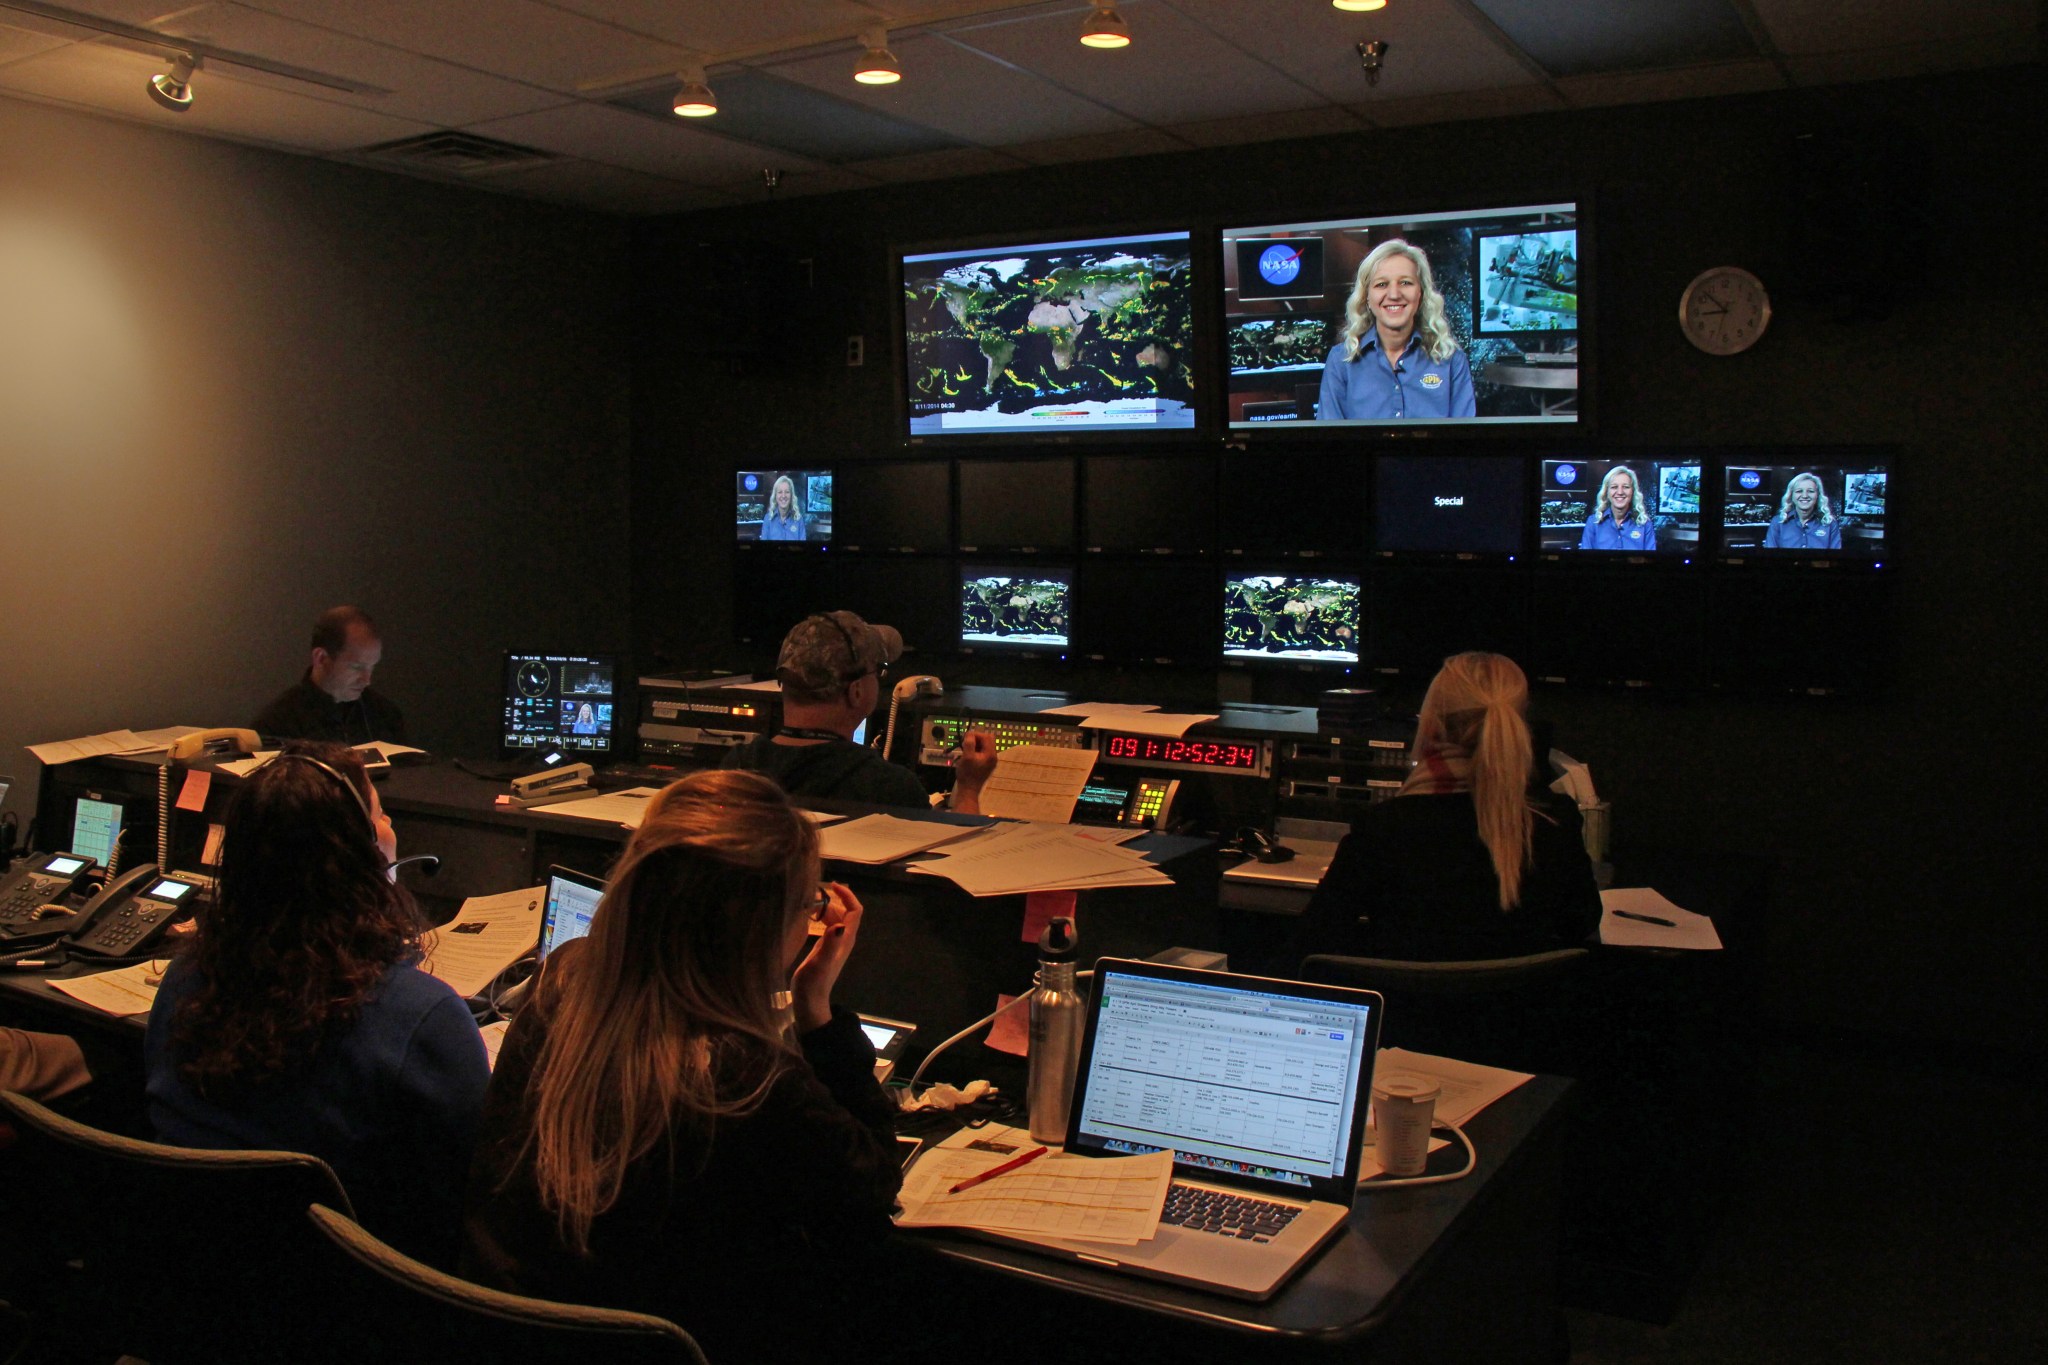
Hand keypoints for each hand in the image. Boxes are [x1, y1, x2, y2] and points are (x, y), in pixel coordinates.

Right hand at [790, 882, 862, 1031]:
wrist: (809, 1001)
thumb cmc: (814, 983)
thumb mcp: (820, 963)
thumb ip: (830, 944)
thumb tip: (838, 925)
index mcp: (845, 940)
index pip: (855, 911)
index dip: (847, 896)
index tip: (832, 885)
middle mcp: (842, 940)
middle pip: (845, 912)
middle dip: (833, 900)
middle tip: (812, 895)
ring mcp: (834, 944)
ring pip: (835, 918)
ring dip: (825, 908)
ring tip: (807, 903)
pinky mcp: (825, 948)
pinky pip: (826, 926)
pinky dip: (819, 917)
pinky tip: (806, 917)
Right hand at [949, 730, 997, 813]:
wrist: (969, 790)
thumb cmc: (967, 774)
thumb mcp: (967, 757)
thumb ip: (969, 743)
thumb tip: (970, 733)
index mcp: (990, 754)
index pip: (986, 736)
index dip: (976, 735)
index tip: (966, 738)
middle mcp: (993, 756)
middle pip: (987, 740)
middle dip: (976, 739)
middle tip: (965, 744)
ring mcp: (990, 761)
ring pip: (984, 746)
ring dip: (975, 745)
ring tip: (966, 750)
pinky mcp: (986, 764)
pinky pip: (982, 752)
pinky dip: (975, 751)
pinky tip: (968, 756)